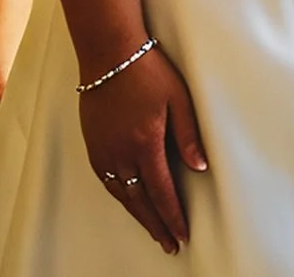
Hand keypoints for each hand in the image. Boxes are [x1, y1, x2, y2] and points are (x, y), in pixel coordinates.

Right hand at [78, 43, 205, 252]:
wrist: (108, 51)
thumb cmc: (147, 69)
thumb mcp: (178, 98)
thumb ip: (189, 136)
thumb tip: (200, 167)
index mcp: (145, 143)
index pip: (162, 192)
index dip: (173, 217)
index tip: (183, 235)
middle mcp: (120, 153)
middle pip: (140, 201)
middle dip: (156, 224)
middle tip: (169, 243)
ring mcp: (102, 150)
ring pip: (121, 194)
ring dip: (138, 214)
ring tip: (153, 228)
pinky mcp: (92, 144)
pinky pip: (106, 180)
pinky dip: (119, 196)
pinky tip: (128, 200)